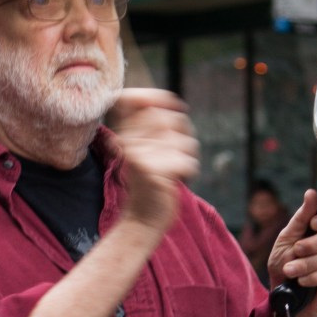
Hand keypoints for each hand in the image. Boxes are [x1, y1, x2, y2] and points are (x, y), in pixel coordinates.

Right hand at [109, 89, 200, 233]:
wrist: (143, 219)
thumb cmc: (151, 183)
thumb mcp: (148, 149)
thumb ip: (157, 126)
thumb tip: (172, 101)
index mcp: (127, 134)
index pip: (136, 98)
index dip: (158, 96)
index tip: (173, 105)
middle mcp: (130, 141)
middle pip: (172, 119)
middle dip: (184, 134)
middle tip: (177, 153)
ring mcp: (140, 155)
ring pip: (184, 141)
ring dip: (189, 155)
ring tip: (176, 167)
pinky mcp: (153, 171)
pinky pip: (187, 161)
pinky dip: (189, 171)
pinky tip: (178, 180)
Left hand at [268, 189, 316, 316]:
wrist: (284, 291)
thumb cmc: (287, 261)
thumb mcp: (288, 236)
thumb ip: (301, 217)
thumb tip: (311, 193)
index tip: (314, 223)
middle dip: (314, 243)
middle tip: (297, 250)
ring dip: (309, 263)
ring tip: (291, 270)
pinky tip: (303, 280)